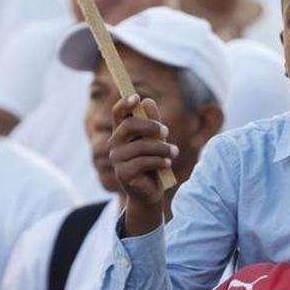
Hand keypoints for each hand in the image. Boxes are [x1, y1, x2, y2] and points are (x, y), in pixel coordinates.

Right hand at [109, 95, 177, 235]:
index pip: (117, 113)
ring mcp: (117, 160)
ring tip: (174, 152)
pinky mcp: (123, 174)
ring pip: (140, 145)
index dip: (124, 103)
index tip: (137, 97)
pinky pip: (143, 161)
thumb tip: (147, 101)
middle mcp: (115, 145)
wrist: (151, 192)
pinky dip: (159, 161)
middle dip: (151, 126)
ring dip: (162, 147)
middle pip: (129, 125)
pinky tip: (166, 163)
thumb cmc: (153, 163)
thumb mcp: (156, 141)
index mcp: (121, 133)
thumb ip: (152, 122)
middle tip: (166, 132)